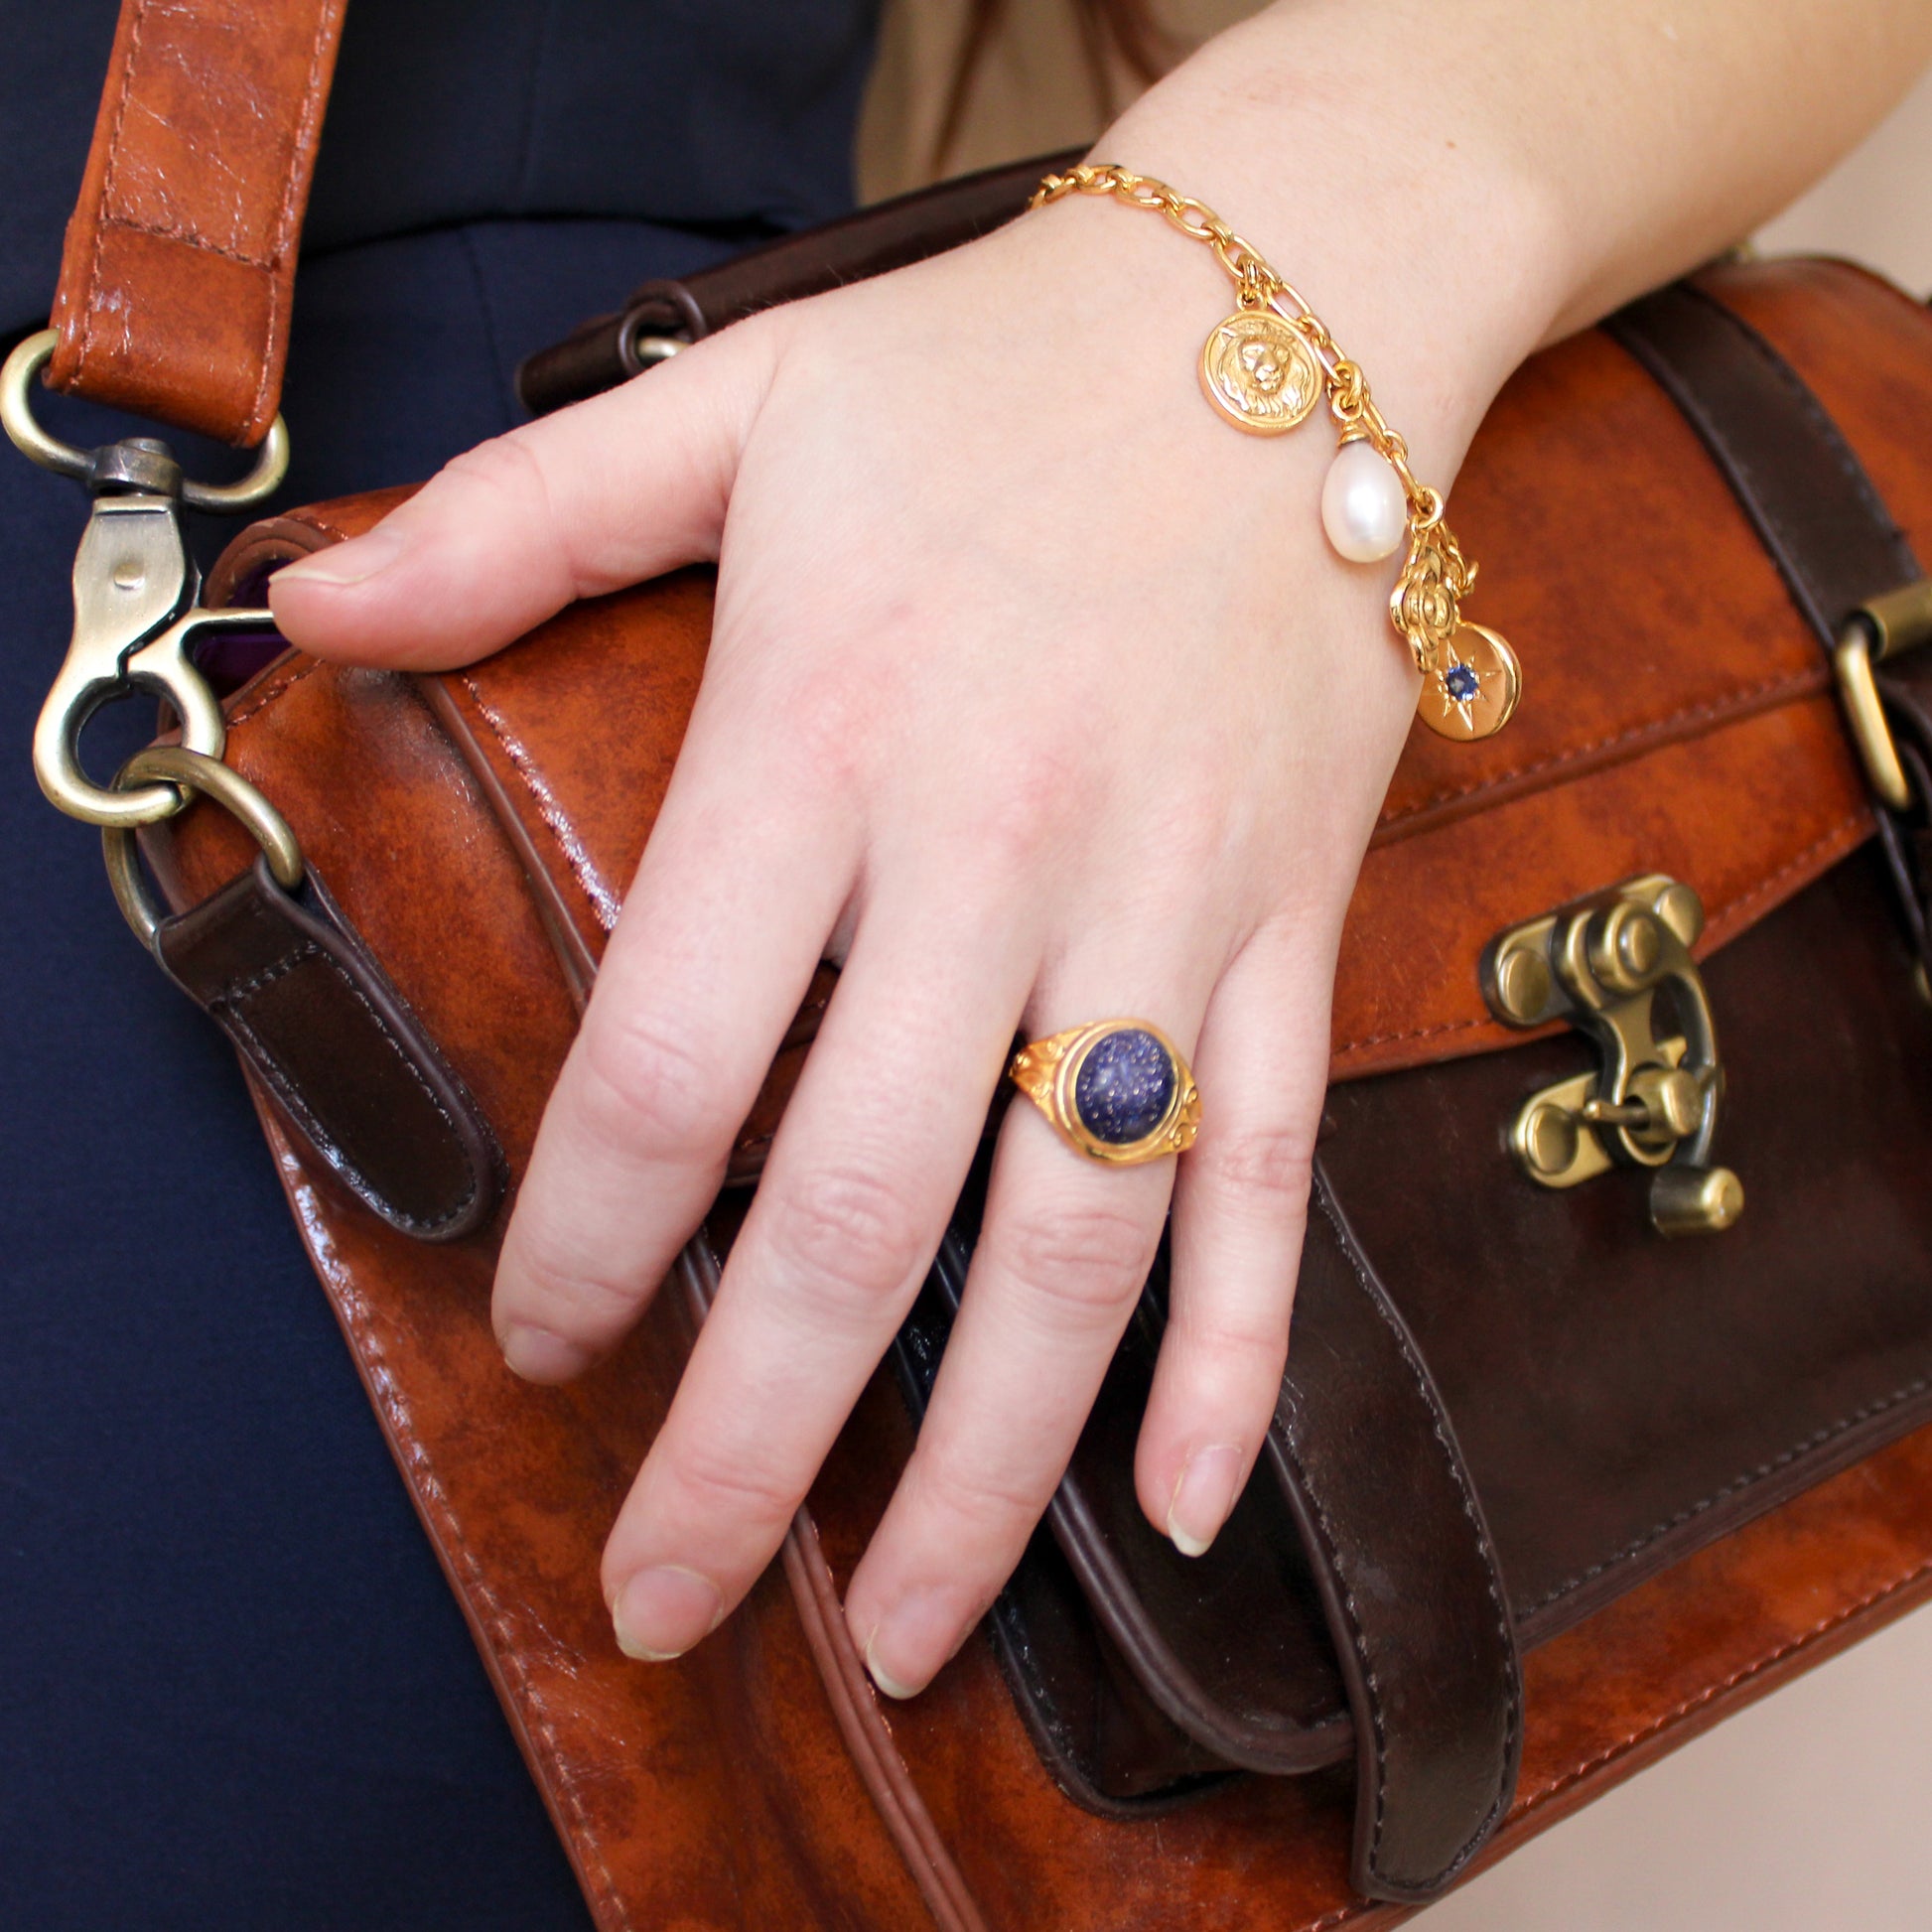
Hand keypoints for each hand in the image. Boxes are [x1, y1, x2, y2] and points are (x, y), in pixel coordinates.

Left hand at [271, 37, 1554, 1695]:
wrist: (1285, 317)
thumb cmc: (992, 372)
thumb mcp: (734, 406)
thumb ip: (514, 520)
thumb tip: (320, 607)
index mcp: (830, 737)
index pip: (674, 1064)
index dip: (591, 1245)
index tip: (552, 1350)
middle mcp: (998, 853)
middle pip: (856, 1212)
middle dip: (756, 1438)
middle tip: (679, 1595)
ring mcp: (1164, 908)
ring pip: (1071, 1244)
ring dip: (986, 1467)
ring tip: (906, 1623)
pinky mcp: (1287, 933)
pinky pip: (1263, 1173)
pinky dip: (1234, 1352)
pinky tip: (1178, 1499)